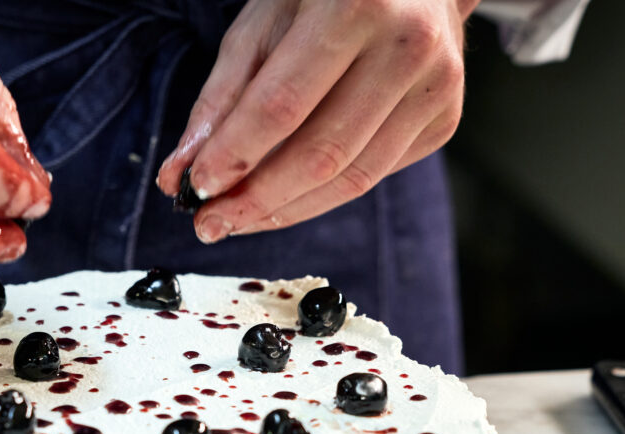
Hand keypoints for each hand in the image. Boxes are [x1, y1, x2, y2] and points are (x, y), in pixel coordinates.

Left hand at [156, 0, 476, 242]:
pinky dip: (321, 195)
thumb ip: (222, 97)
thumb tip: (179, 174)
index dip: (236, 155)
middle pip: (321, 153)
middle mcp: (408, 47)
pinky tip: (285, 196)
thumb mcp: (264, 19)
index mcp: (357, 5)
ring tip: (238, 219)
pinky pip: (373, 174)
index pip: (283, 105)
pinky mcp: (445, 119)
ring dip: (285, 210)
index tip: (196, 189)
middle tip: (210, 222)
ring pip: (351, 178)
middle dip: (257, 200)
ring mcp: (436, 87)